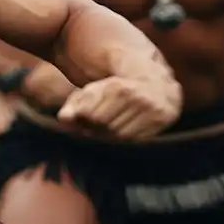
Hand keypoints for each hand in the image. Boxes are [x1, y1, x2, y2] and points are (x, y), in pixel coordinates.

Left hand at [58, 74, 182, 139]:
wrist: (155, 85)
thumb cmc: (116, 89)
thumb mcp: (93, 91)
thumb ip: (75, 103)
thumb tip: (63, 119)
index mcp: (116, 87)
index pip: (89, 114)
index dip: (82, 119)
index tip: (83, 117)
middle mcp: (135, 97)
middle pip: (104, 125)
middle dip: (94, 127)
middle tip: (92, 125)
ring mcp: (150, 108)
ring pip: (119, 134)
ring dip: (108, 135)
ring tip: (106, 127)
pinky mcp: (160, 119)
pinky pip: (134, 138)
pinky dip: (124, 137)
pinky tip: (121, 129)